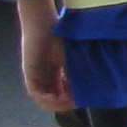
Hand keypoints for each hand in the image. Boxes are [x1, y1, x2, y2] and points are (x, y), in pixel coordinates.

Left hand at [16, 0, 74, 115]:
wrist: (42, 22)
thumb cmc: (60, 33)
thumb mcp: (73, 55)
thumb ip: (79, 68)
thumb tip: (96, 81)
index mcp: (56, 73)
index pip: (63, 92)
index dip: (73, 98)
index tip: (83, 97)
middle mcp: (46, 77)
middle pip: (54, 99)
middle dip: (65, 104)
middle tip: (76, 102)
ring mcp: (37, 76)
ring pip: (44, 99)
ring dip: (56, 104)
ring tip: (67, 101)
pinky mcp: (30, 74)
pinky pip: (35, 93)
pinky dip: (46, 99)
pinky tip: (56, 97)